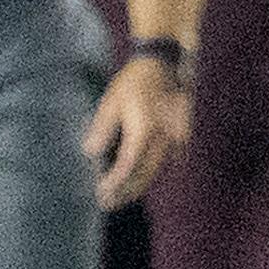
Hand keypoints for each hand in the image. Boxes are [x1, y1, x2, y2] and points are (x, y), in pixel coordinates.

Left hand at [84, 54, 190, 208]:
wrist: (163, 64)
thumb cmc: (133, 81)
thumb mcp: (111, 101)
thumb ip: (102, 128)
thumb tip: (90, 153)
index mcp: (145, 129)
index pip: (129, 165)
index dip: (115, 182)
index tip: (101, 192)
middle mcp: (163, 138)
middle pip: (145, 174)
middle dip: (126, 192)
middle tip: (108, 204)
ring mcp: (174, 139)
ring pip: (156, 170)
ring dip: (138, 186)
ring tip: (119, 198)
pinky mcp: (178, 137)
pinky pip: (164, 162)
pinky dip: (149, 173)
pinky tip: (136, 181)